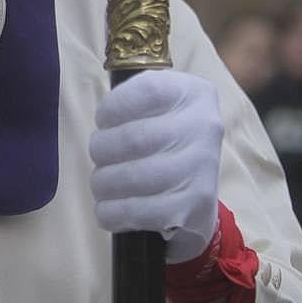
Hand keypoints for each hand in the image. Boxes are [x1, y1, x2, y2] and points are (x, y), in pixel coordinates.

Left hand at [90, 69, 223, 262]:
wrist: (196, 197)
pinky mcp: (195, 206)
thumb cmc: (163, 141)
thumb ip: (132, 97)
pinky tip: (108, 210)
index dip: (112, 107)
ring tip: (101, 184)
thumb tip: (96, 102)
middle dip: (102, 150)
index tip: (103, 121)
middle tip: (97, 156)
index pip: (146, 90)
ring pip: (134, 176)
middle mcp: (205, 126)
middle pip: (134, 138)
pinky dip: (113, 212)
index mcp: (193, 93)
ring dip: (103, 183)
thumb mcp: (156, 108)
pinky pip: (140, 210)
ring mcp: (203, 168)